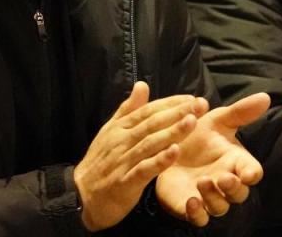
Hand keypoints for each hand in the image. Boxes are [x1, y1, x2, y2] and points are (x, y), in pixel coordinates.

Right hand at [74, 82, 207, 231]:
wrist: (80, 195)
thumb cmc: (100, 161)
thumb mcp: (110, 131)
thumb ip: (128, 109)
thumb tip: (142, 85)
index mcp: (121, 128)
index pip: (149, 111)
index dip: (171, 104)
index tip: (192, 99)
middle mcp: (123, 141)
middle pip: (153, 124)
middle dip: (178, 113)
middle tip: (201, 105)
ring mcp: (124, 161)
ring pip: (151, 143)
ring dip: (172, 132)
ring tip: (192, 122)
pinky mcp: (125, 182)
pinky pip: (144, 169)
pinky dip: (160, 160)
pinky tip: (175, 152)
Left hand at [155, 92, 270, 225]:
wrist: (167, 148)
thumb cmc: (198, 135)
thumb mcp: (217, 120)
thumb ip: (240, 112)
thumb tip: (265, 96)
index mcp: (236, 162)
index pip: (252, 172)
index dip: (252, 174)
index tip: (248, 173)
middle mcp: (226, 182)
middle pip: (239, 194)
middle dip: (234, 188)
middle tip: (224, 178)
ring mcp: (209, 198)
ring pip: (220, 207)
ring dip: (214, 197)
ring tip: (202, 181)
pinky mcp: (191, 208)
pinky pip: (199, 218)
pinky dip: (197, 213)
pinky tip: (191, 201)